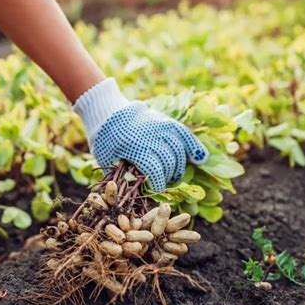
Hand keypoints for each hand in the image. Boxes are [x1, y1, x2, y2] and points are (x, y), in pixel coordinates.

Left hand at [73, 78, 208, 191]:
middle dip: (167, 176)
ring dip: (179, 166)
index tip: (155, 190)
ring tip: (174, 175)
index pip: (154, 170)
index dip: (157, 184)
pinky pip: (184, 134)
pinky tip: (200, 158)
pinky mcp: (165, 121)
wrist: (107, 111)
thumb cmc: (104, 139)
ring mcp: (160, 126)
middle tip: (163, 183)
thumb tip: (129, 193)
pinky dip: (194, 146)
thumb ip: (118, 175)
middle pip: (169, 161)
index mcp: (134, 146)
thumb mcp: (105, 158)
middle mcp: (151, 136)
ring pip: (178, 149)